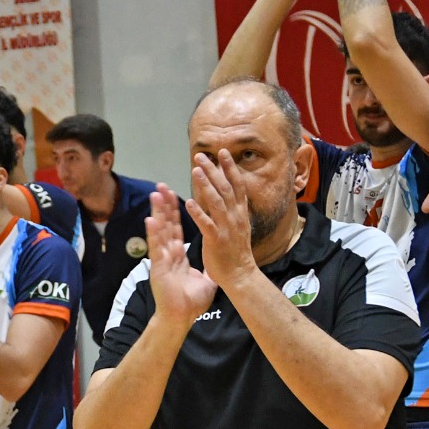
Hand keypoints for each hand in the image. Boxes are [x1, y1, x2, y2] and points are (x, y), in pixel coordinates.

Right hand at [145, 184, 215, 324]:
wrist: (181, 318)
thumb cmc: (191, 302)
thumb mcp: (205, 280)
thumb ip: (208, 268)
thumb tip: (217, 261)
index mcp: (178, 255)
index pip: (177, 228)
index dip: (176, 212)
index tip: (175, 194)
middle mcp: (168, 254)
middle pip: (167, 224)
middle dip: (164, 205)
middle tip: (161, 186)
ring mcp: (162, 259)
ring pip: (160, 231)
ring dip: (157, 212)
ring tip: (155, 194)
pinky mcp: (158, 267)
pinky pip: (157, 248)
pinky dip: (154, 233)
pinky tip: (151, 219)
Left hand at [183, 154, 258, 290]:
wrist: (241, 275)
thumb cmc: (237, 252)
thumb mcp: (240, 226)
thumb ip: (234, 210)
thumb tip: (229, 195)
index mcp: (241, 213)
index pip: (237, 185)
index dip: (230, 168)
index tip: (222, 152)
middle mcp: (235, 217)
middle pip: (225, 188)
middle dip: (214, 170)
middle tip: (201, 155)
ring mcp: (227, 228)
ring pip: (216, 202)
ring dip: (206, 184)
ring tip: (195, 170)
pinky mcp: (216, 240)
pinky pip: (206, 224)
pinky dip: (197, 212)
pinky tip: (188, 201)